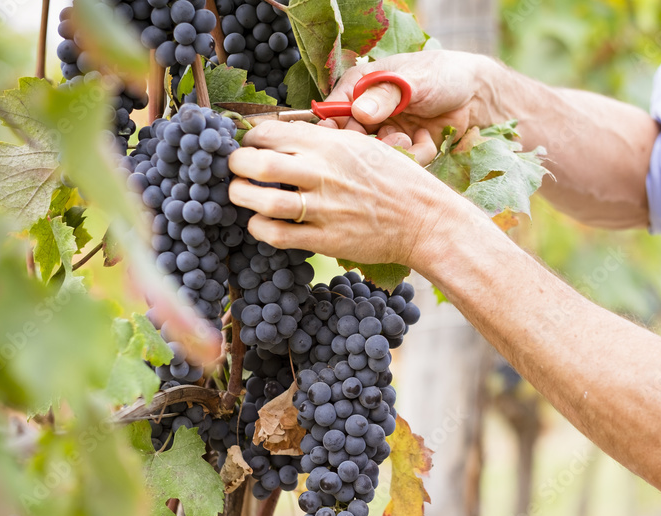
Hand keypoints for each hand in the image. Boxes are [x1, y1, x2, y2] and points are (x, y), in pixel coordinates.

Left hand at [227, 120, 471, 269]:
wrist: (425, 219)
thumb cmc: (396, 180)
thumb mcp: (363, 145)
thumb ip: (325, 140)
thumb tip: (286, 138)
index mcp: (330, 143)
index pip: (268, 132)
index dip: (249, 138)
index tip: (250, 146)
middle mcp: (322, 172)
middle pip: (254, 163)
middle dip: (235, 165)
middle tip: (236, 170)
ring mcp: (323, 207)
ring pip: (259, 200)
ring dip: (241, 197)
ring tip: (242, 195)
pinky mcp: (325, 239)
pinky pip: (276, 235)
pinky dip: (258, 229)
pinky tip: (260, 224)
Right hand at [317, 50, 499, 165]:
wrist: (475, 94)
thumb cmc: (441, 74)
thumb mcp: (413, 80)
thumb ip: (385, 96)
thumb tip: (359, 112)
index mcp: (361, 86)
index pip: (333, 109)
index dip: (335, 127)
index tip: (348, 138)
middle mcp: (368, 111)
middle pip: (351, 139)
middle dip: (370, 145)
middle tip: (390, 138)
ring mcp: (385, 131)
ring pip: (376, 154)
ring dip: (396, 150)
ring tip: (411, 138)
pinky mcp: (404, 148)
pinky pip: (401, 161)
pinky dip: (416, 154)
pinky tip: (427, 140)